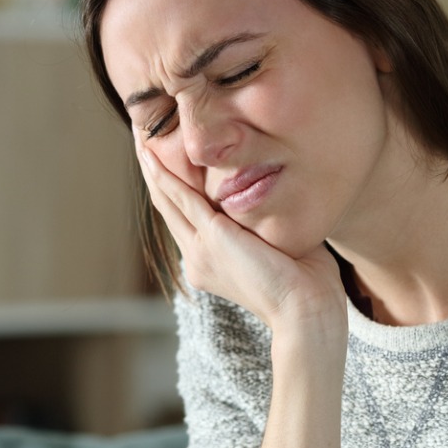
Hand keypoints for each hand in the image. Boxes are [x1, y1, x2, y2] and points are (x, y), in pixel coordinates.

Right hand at [135, 140, 346, 336]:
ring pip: (168, 200)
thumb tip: (279, 193)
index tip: (166, 160)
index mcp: (212, 263)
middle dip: (154, 171)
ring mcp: (201, 250)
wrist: (306, 310)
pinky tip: (151, 155)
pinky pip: (182, 199)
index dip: (174, 188)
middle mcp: (199, 258)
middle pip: (167, 207)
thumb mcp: (279, 246)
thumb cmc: (307, 282)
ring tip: (140, 137)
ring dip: (152, 167)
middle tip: (142, 138)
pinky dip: (164, 175)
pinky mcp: (212, 238)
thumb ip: (267, 221)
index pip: (186, 218)